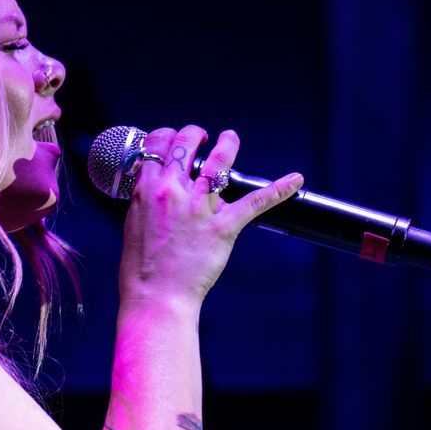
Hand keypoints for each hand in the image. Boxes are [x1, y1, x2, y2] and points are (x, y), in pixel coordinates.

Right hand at [117, 125, 302, 308]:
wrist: (155, 295)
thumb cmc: (142, 266)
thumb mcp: (135, 222)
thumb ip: (147, 199)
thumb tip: (159, 186)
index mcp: (147, 189)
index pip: (158, 145)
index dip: (167, 135)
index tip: (173, 138)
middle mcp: (173, 192)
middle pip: (186, 143)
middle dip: (194, 134)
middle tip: (201, 137)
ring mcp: (199, 208)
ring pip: (219, 162)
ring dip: (228, 144)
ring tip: (230, 138)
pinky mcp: (223, 227)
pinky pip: (255, 203)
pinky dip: (278, 189)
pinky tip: (295, 180)